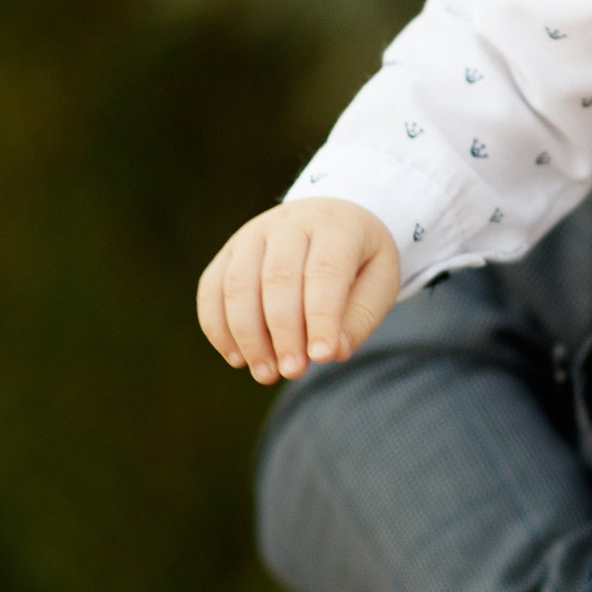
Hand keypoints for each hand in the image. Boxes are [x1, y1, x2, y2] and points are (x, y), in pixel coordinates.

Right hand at [196, 197, 401, 382]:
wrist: (331, 217)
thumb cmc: (359, 260)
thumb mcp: (380, 281)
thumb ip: (360, 318)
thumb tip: (332, 353)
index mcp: (335, 226)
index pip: (324, 272)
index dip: (321, 317)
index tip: (323, 357)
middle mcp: (290, 223)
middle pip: (277, 278)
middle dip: (283, 332)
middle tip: (293, 372)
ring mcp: (253, 234)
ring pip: (238, 284)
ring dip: (248, 335)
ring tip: (266, 374)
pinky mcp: (229, 251)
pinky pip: (212, 288)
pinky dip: (218, 327)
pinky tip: (237, 358)